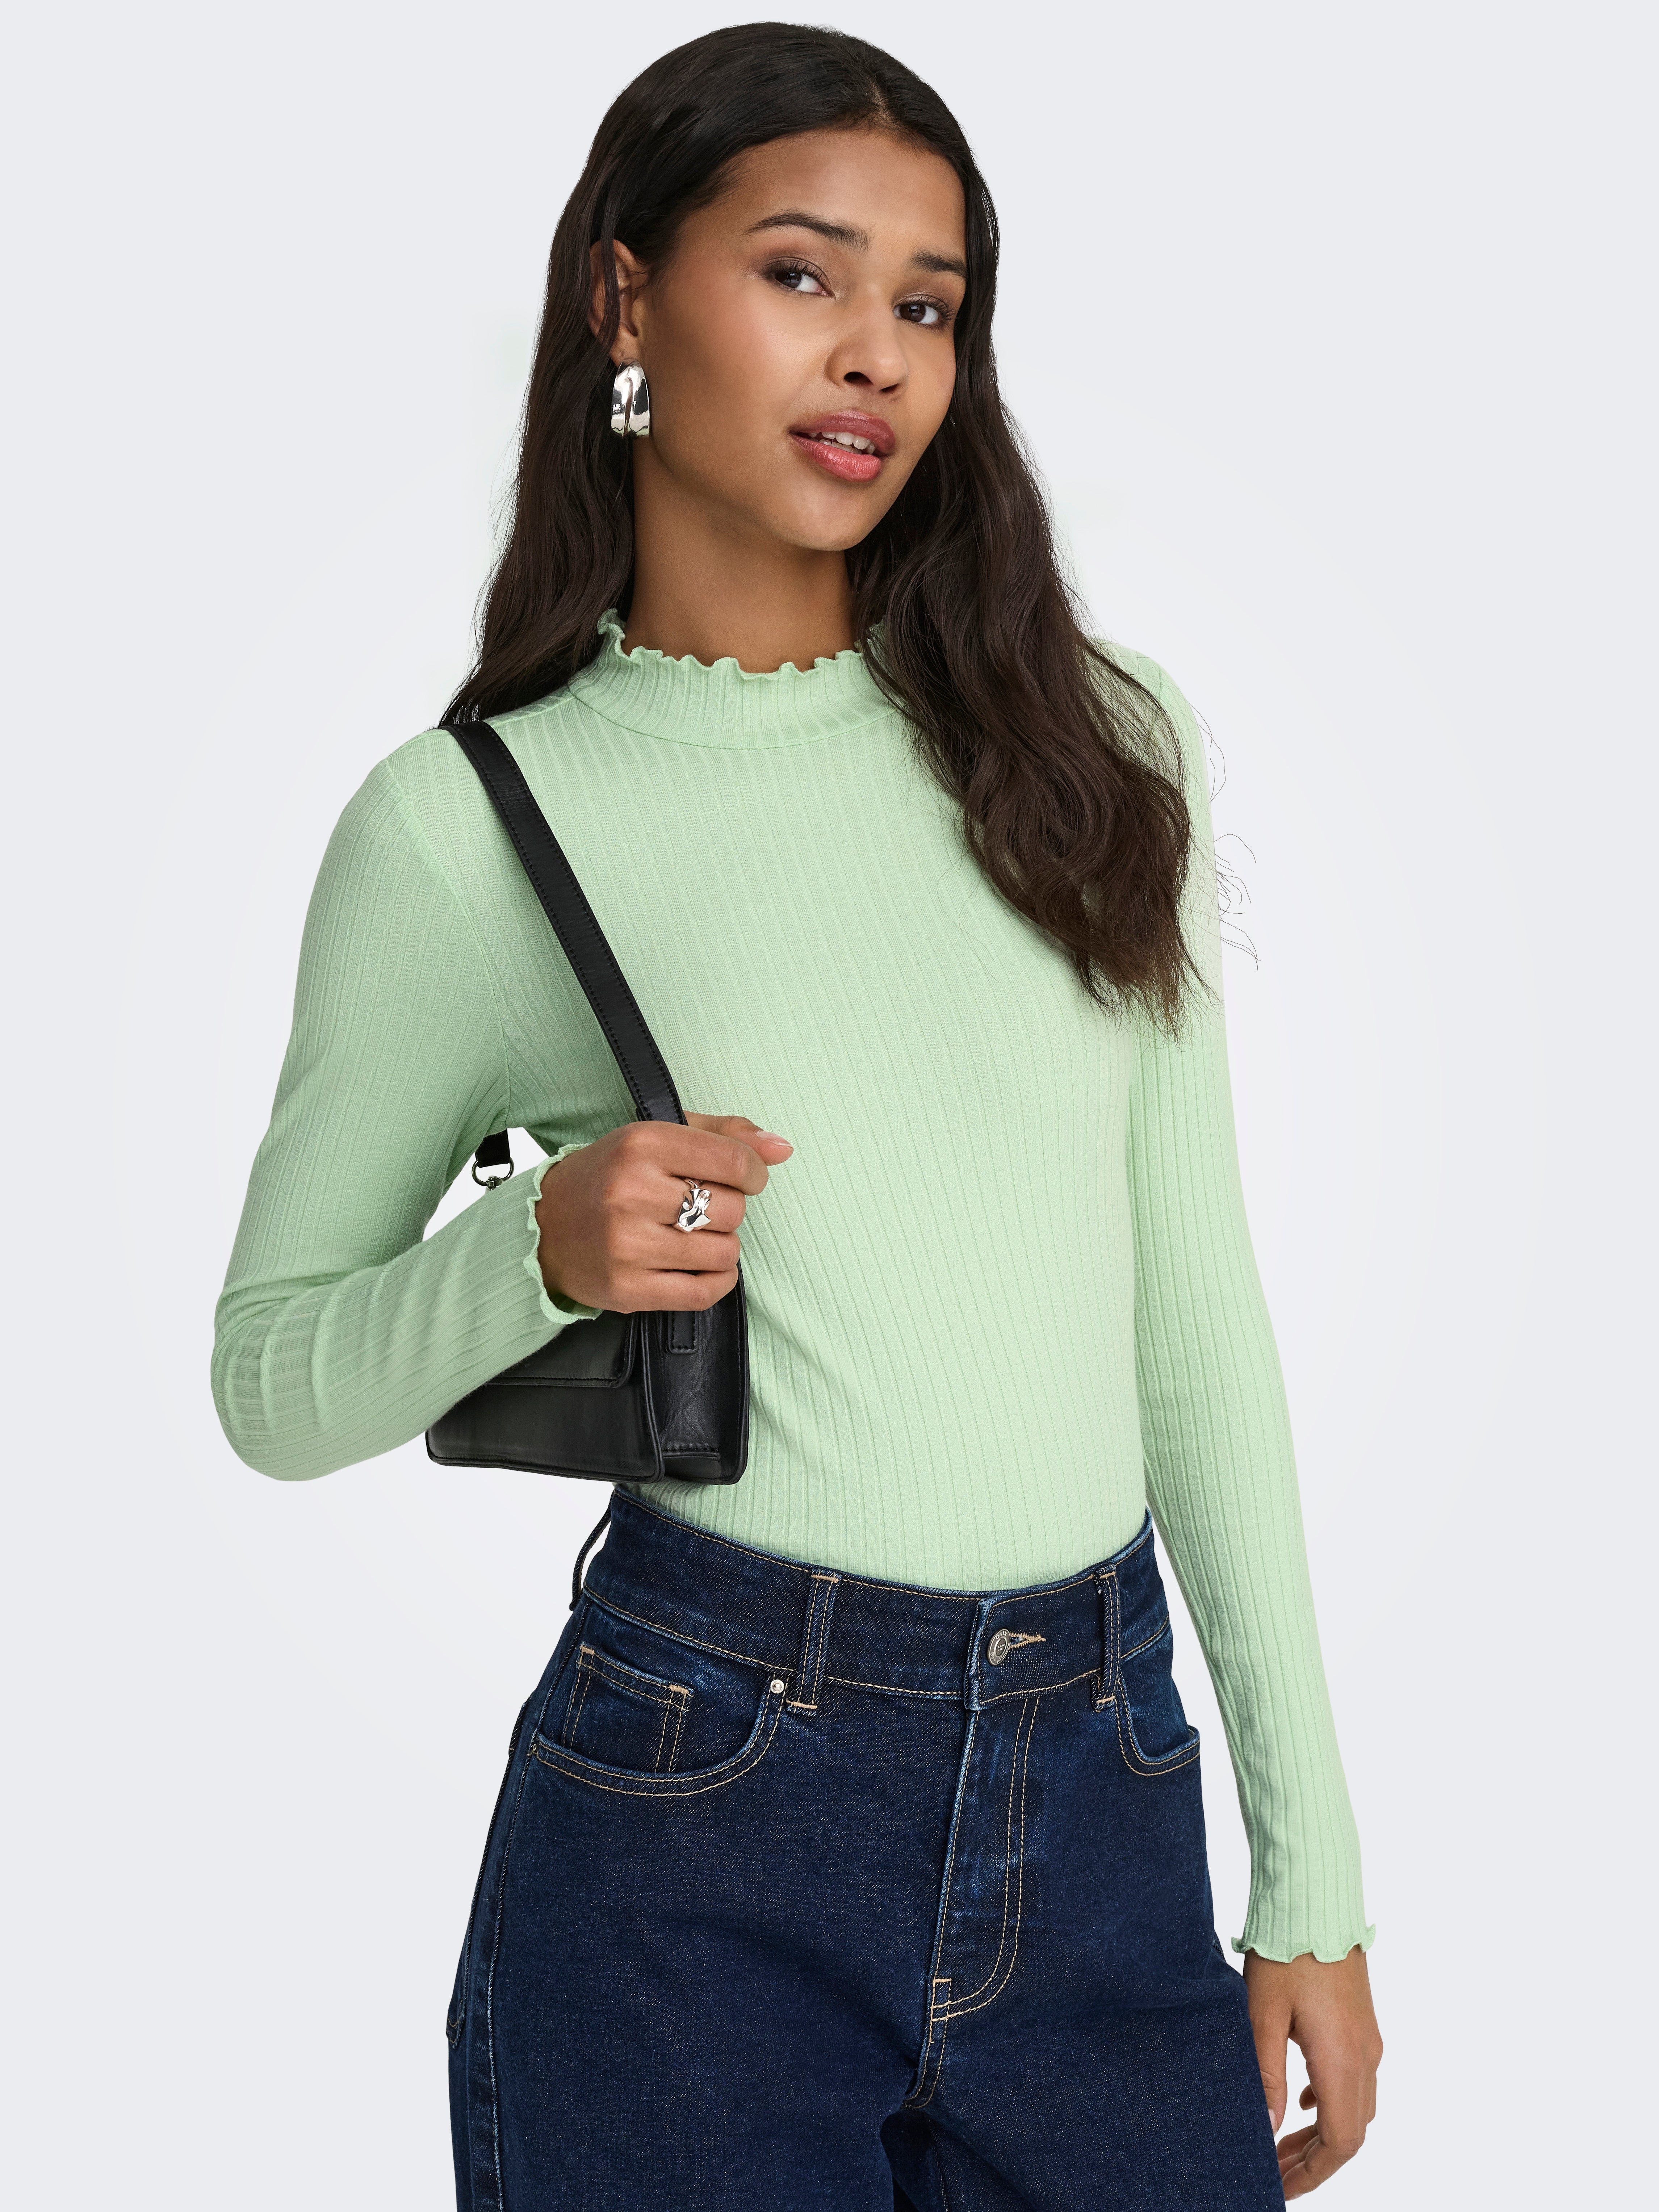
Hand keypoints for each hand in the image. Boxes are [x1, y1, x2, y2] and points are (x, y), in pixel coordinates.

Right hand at [534, 1113, 793, 1311]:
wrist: (542, 1228)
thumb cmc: (610, 1176)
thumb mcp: (659, 1136)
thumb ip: (725, 1135)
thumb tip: (783, 1148)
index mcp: (642, 1143)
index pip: (735, 1162)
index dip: (754, 1173)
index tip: (745, 1178)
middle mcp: (631, 1192)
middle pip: (732, 1209)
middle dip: (729, 1209)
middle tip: (702, 1208)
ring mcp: (627, 1244)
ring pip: (724, 1252)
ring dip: (722, 1246)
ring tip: (694, 1235)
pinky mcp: (626, 1289)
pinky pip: (704, 1292)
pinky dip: (719, 1281)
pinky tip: (704, 1266)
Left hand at [1243, 1946, 1381, 2197]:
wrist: (1316, 1900)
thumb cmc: (1285, 1951)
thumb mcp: (1262, 2013)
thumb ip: (1266, 2074)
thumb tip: (1268, 2129)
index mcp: (1342, 2059)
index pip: (1340, 2142)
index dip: (1312, 2174)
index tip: (1279, 2187)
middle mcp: (1365, 2056)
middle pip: (1350, 2134)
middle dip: (1314, 2162)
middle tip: (1275, 2175)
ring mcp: (1367, 2040)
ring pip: (1354, 2109)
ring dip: (1321, 2135)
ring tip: (1281, 2147)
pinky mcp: (1361, 2025)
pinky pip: (1354, 2082)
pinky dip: (1329, 2105)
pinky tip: (1299, 2105)